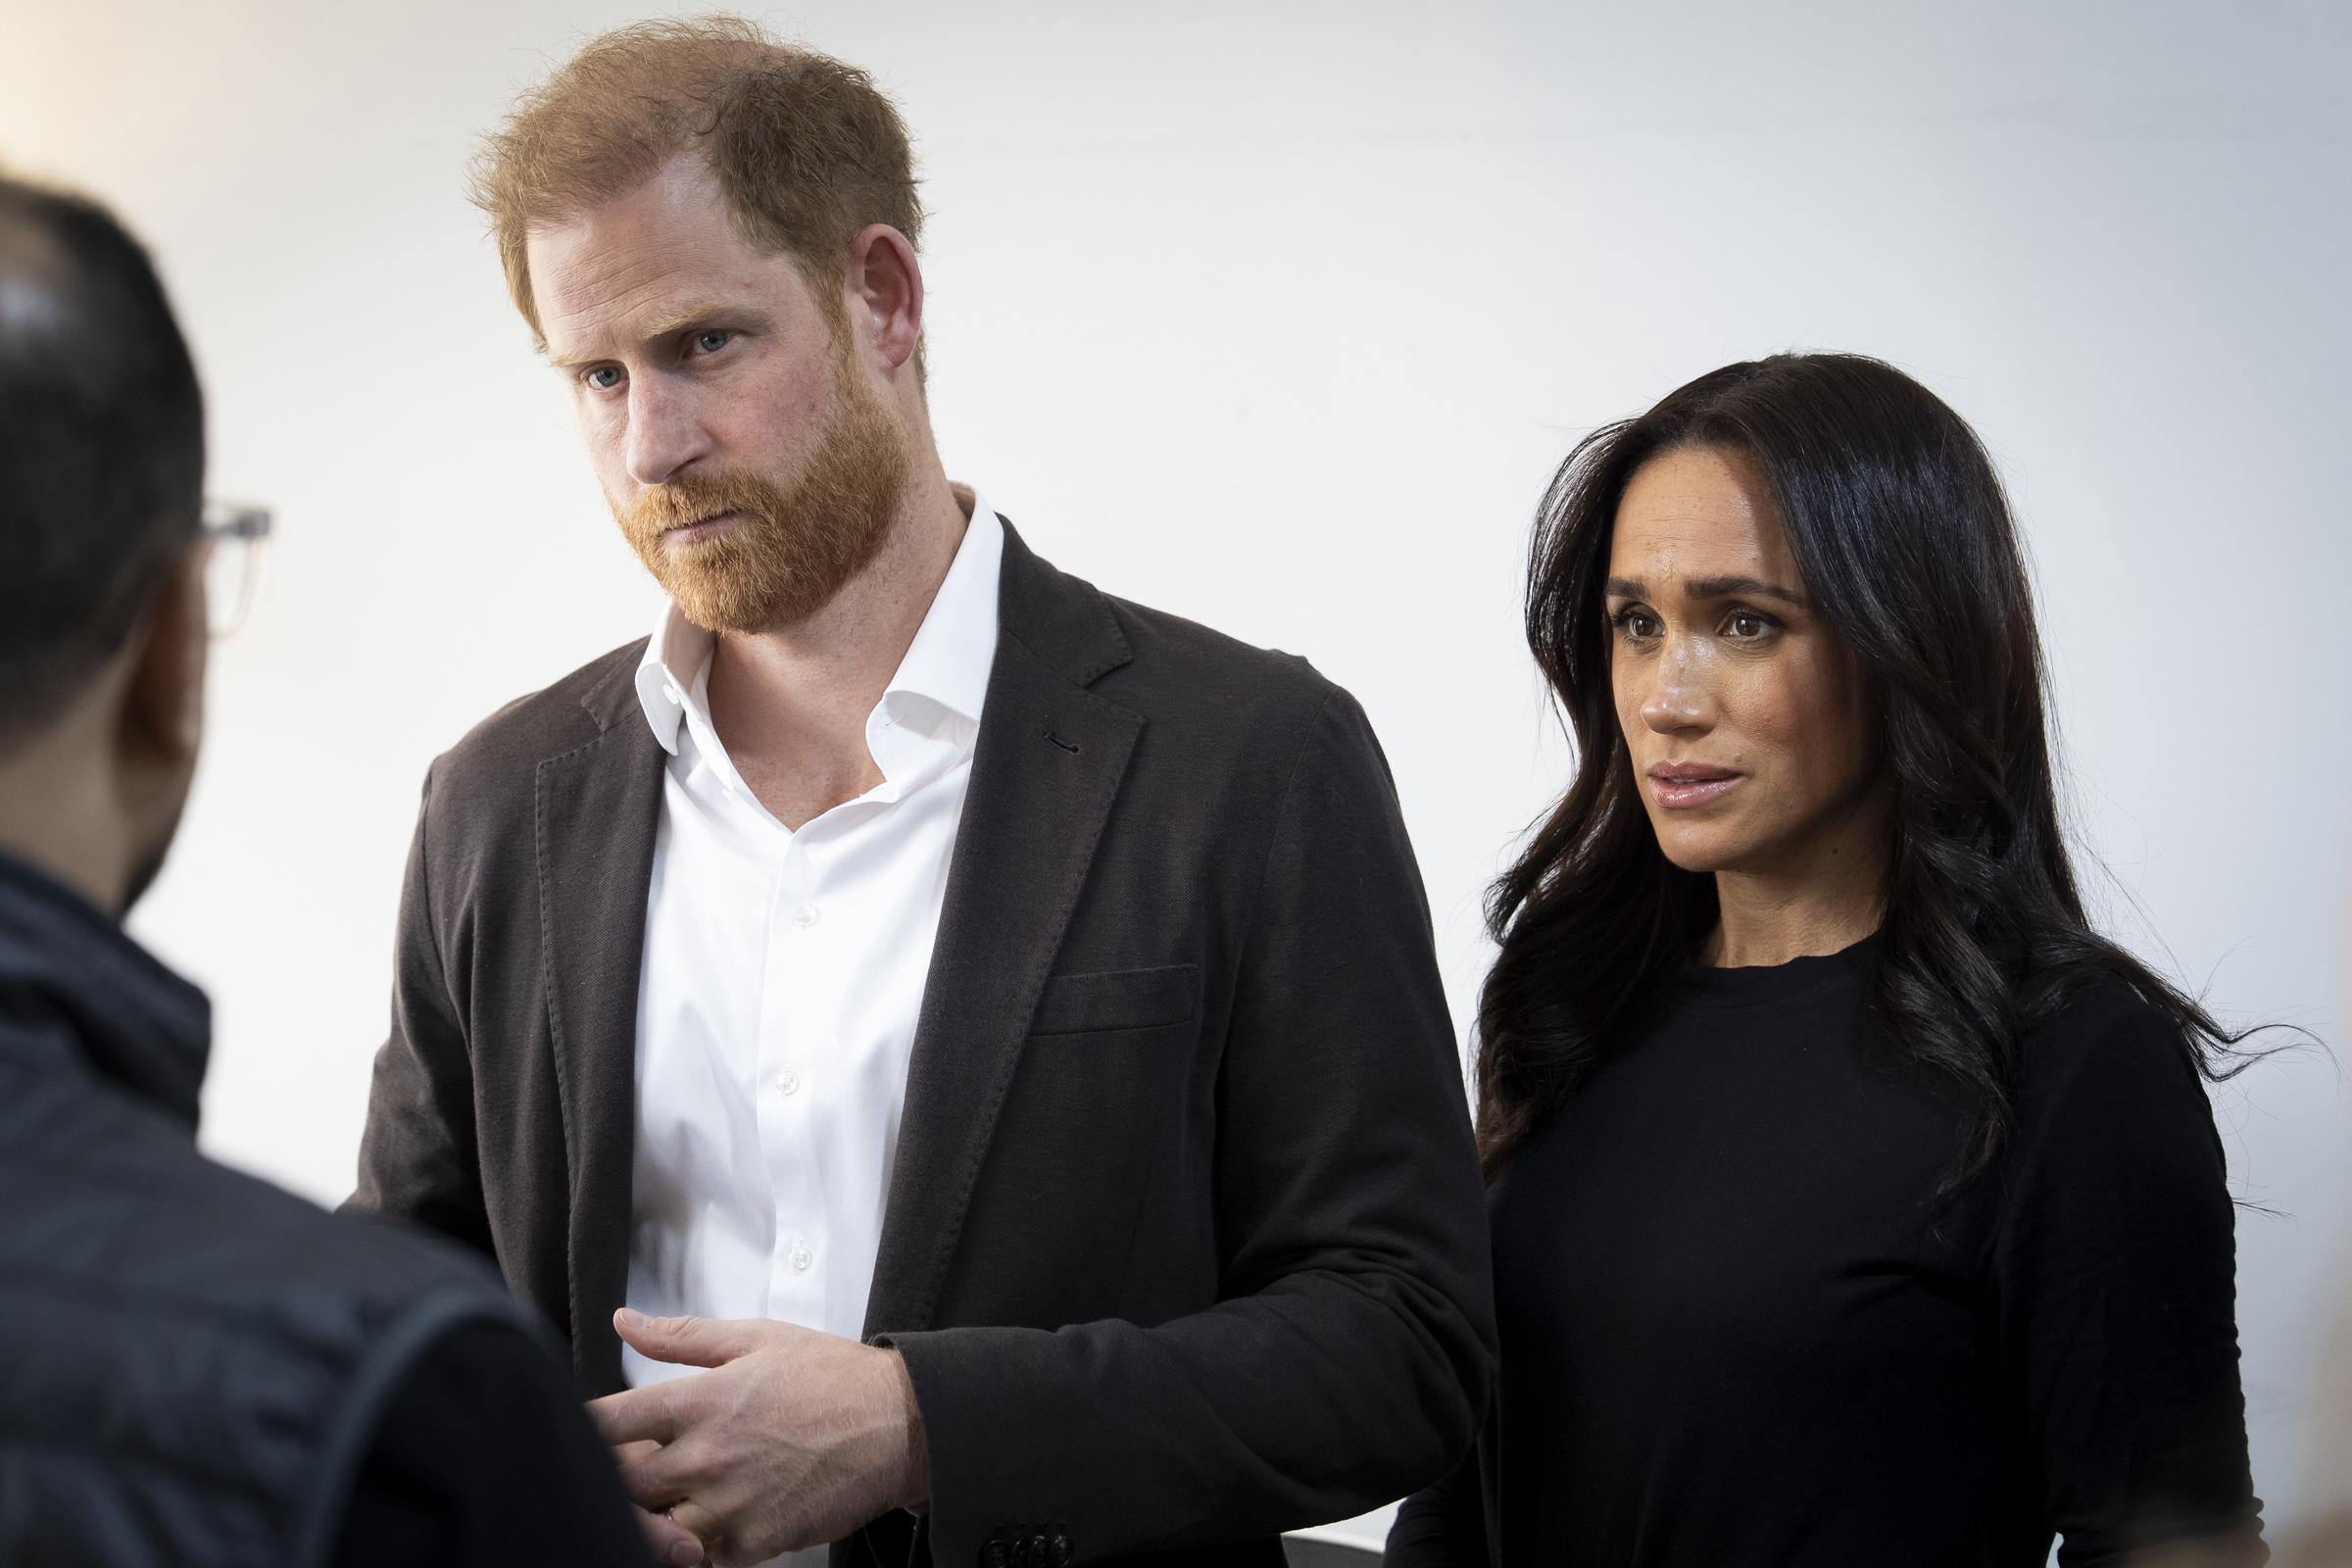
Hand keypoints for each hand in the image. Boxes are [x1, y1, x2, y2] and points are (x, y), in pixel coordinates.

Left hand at [591, 1309, 929, 1566]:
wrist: (899, 1426)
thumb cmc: (832, 1378)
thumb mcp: (758, 1338)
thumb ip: (682, 1336)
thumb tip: (624, 1321)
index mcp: (702, 1400)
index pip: (607, 1423)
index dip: (586, 1429)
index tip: (588, 1432)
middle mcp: (707, 1456)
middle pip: (620, 1483)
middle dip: (619, 1474)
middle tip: (643, 1461)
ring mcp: (728, 1505)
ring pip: (652, 1527)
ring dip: (655, 1512)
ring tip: (677, 1492)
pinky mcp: (753, 1543)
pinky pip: (698, 1555)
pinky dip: (696, 1540)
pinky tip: (714, 1513)